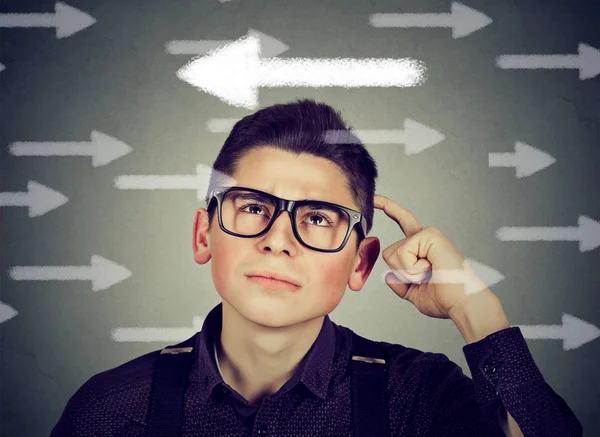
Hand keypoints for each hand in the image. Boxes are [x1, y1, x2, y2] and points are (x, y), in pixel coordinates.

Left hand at [374, 194, 493, 318]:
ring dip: (408, 272)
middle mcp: (425, 238)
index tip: (375, 198)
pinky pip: (403, 253)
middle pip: (389, 252)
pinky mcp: (430, 236)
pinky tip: (431, 268)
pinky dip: (412, 268)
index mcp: (422, 248)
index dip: (387, 207)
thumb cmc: (445, 300)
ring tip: (430, 274)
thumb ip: (400, 284)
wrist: (463, 304)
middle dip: (400, 273)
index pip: (402, 221)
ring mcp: (428, 234)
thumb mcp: (414, 293)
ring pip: (394, 254)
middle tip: (425, 279)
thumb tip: (388, 277)